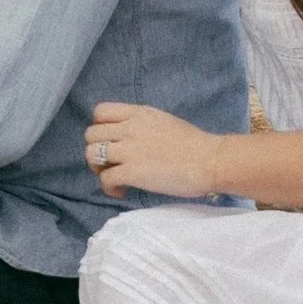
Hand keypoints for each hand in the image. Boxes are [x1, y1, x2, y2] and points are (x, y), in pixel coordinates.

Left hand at [84, 103, 227, 201]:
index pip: (100, 112)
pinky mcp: (133, 172)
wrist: (211, 161)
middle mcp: (130, 128)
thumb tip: (127, 137)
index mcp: (138, 114)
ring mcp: (130, 150)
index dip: (100, 128)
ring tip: (114, 177)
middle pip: (91, 135)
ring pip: (92, 155)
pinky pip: (106, 178)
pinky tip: (122, 191)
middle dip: (96, 150)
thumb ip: (141, 125)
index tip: (110, 141)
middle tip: (110, 164)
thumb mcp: (163, 121)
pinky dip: (109, 188)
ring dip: (98, 169)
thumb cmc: (194, 144)